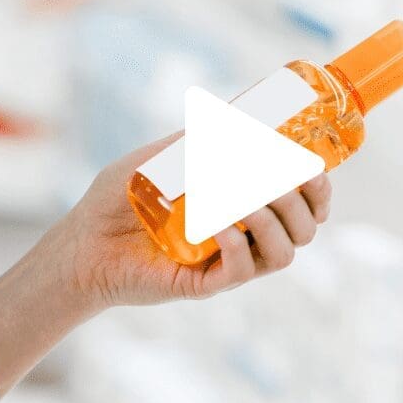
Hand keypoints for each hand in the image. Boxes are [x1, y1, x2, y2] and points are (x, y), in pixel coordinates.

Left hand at [56, 133, 333, 309]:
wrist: (82, 241)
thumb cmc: (119, 198)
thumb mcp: (159, 157)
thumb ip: (194, 140)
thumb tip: (234, 118)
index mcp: (244, 208)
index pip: (303, 205)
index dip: (320, 190)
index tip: (315, 167)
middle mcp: (245, 237)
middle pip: (305, 230)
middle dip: (305, 203)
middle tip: (284, 181)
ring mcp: (228, 262)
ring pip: (283, 254)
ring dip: (275, 222)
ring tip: (246, 200)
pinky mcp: (206, 283)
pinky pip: (241, 270)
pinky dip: (238, 244)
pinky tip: (217, 223)